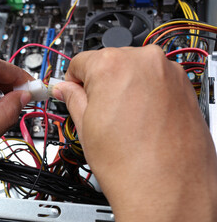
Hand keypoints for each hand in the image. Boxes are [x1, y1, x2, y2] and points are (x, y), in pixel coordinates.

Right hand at [52, 45, 216, 221]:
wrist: (168, 190)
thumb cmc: (130, 164)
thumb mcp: (86, 126)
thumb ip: (73, 99)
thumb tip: (65, 89)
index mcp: (112, 64)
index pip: (81, 61)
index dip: (73, 79)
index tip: (74, 90)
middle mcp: (144, 60)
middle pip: (110, 62)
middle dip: (100, 83)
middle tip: (99, 110)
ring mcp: (169, 73)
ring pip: (134, 71)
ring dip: (125, 88)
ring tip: (123, 119)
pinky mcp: (185, 87)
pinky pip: (156, 81)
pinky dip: (146, 94)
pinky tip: (141, 119)